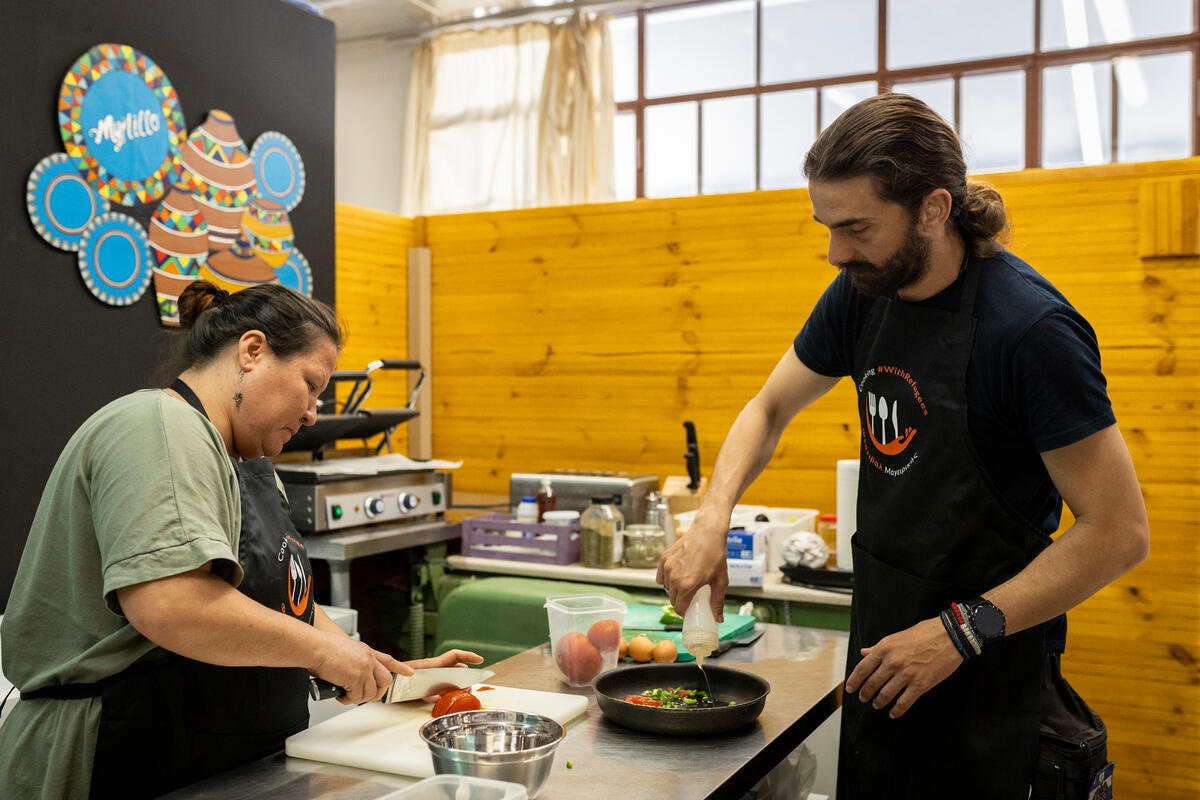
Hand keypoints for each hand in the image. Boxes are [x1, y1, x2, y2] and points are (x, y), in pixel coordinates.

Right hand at [309, 632, 410, 704]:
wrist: (315, 647)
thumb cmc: (322, 648)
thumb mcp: (345, 650)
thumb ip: (354, 661)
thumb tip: (350, 676)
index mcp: (366, 651)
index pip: (389, 660)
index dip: (400, 667)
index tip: (409, 673)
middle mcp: (369, 659)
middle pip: (385, 681)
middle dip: (377, 692)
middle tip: (364, 696)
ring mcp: (364, 669)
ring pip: (371, 692)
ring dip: (358, 698)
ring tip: (346, 695)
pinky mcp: (355, 678)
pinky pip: (357, 697)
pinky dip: (348, 700)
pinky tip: (340, 695)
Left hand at [405, 650, 484, 701]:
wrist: (388, 683)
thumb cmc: (398, 676)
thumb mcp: (411, 676)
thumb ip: (423, 684)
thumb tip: (435, 696)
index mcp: (434, 664)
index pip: (455, 656)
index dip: (469, 656)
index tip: (481, 660)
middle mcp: (436, 671)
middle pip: (457, 671)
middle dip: (466, 678)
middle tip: (469, 688)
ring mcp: (432, 680)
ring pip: (450, 683)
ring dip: (457, 688)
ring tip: (460, 696)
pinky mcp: (427, 689)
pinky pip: (439, 693)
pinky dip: (442, 697)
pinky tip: (440, 701)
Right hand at [656, 513, 728, 621]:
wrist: (708, 532)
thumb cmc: (715, 554)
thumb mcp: (720, 581)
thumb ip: (717, 601)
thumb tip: (718, 618)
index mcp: (687, 585)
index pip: (679, 608)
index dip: (685, 612)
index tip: (690, 611)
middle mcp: (674, 577)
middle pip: (672, 599)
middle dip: (680, 602)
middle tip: (690, 599)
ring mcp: (668, 567)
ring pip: (667, 587)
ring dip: (675, 590)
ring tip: (686, 584)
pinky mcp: (664, 559)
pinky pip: (661, 576)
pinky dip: (667, 579)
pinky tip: (676, 576)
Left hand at [844, 617, 963, 718]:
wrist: (950, 636)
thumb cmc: (924, 633)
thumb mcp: (896, 636)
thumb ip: (879, 647)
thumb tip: (864, 652)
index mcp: (884, 648)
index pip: (862, 668)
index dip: (854, 681)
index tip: (850, 689)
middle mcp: (892, 662)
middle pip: (872, 683)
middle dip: (865, 694)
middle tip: (863, 699)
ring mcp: (906, 674)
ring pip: (885, 695)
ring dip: (879, 702)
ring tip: (876, 705)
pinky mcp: (920, 685)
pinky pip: (904, 702)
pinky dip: (896, 710)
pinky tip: (893, 713)